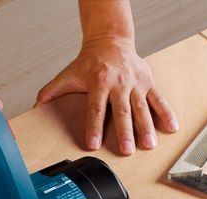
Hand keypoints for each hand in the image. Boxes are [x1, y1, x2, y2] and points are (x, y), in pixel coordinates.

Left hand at [37, 37, 177, 154]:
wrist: (111, 41)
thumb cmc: (89, 62)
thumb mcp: (68, 74)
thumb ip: (51, 91)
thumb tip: (35, 107)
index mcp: (98, 82)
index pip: (95, 109)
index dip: (93, 127)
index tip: (93, 144)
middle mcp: (119, 83)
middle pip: (121, 111)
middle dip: (124, 131)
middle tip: (126, 150)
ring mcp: (136, 83)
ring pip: (142, 108)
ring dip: (146, 128)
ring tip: (148, 145)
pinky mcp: (148, 82)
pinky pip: (158, 100)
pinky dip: (166, 113)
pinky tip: (171, 128)